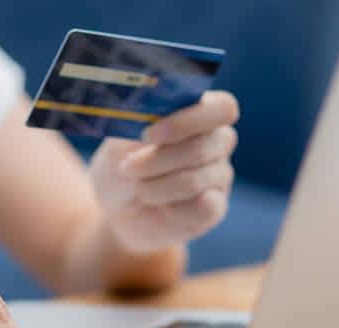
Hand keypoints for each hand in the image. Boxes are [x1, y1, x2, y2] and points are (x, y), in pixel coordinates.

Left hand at [90, 91, 239, 252]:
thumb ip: (139, 126)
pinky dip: (170, 209)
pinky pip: (203, 208)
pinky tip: (158, 206)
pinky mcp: (215, 208)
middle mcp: (217, 141)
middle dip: (158, 159)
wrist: (117, 206)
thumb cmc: (121, 162)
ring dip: (156, 186)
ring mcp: (219, 175)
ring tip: (136, 188)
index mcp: (200, 112)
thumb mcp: (120, 140)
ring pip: (196, 180)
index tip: (148, 134)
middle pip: (206, 146)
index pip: (221, 108)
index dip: (187, 121)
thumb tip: (152, 122)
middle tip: (126, 167)